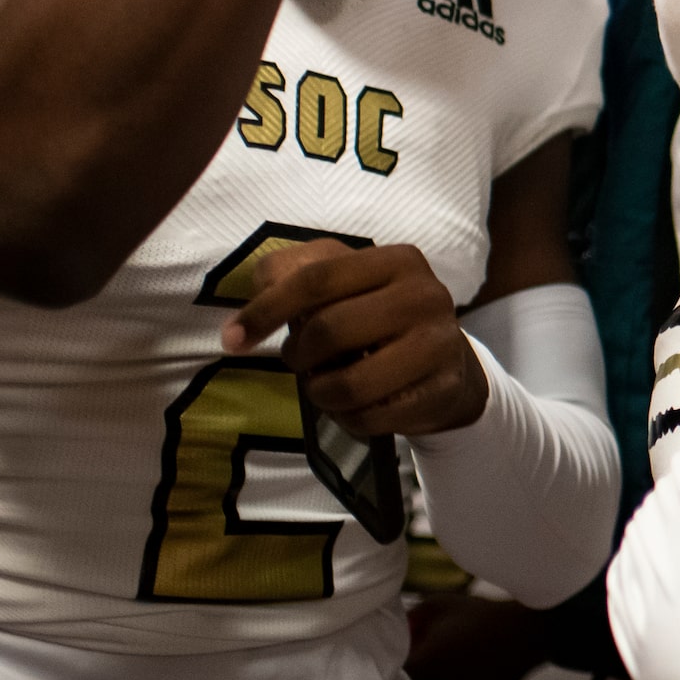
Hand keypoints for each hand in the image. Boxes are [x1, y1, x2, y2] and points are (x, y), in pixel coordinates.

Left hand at [225, 240, 490, 436]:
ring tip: (325, 386)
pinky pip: (372, 417)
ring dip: (321, 393)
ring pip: (350, 383)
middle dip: (299, 356)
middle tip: (302, 362)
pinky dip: (349, 419)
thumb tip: (252, 306)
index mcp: (396, 260)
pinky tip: (353, 406)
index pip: (316, 278)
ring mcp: (440, 344)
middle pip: (329, 330)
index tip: (232, 340)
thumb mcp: (341, 282)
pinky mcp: (443, 389)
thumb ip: (290, 275)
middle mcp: (425, 295)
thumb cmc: (377, 316)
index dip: (266, 310)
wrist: (446, 359)